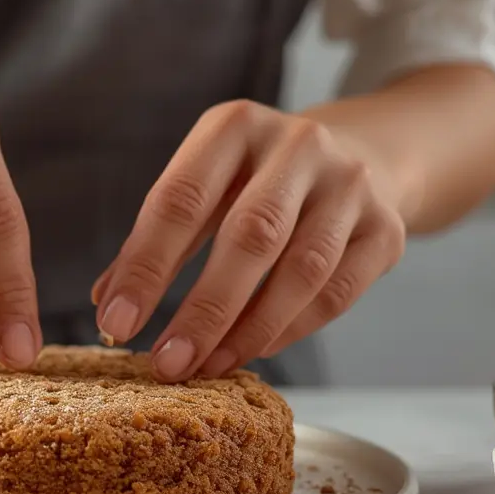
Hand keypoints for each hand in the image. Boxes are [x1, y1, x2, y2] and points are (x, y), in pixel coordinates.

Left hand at [93, 100, 405, 380]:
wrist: (362, 154)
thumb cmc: (256, 181)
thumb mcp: (203, 187)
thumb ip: (155, 241)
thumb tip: (108, 305)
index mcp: (234, 126)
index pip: (181, 200)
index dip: (146, 267)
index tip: (115, 323)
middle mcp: (299, 144)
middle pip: (250, 236)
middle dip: (202, 309)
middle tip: (165, 363)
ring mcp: (351, 184)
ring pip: (300, 271)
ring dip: (248, 330)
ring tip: (204, 368)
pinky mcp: (386, 228)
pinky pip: (335, 293)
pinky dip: (290, 330)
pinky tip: (251, 353)